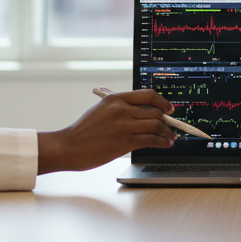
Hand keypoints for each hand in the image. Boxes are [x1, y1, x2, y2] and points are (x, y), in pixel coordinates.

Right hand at [36, 88, 176, 172]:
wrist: (67, 146)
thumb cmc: (83, 131)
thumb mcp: (101, 110)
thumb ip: (121, 108)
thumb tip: (145, 112)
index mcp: (115, 99)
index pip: (148, 95)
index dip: (163, 102)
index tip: (169, 109)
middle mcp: (121, 109)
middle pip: (155, 111)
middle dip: (168, 121)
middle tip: (172, 127)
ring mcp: (123, 126)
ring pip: (156, 126)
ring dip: (167, 133)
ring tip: (171, 137)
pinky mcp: (124, 142)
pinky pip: (150, 140)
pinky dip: (162, 142)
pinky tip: (164, 144)